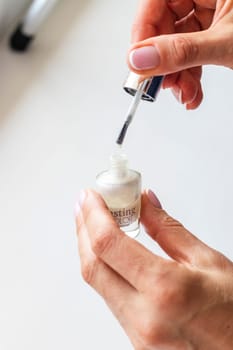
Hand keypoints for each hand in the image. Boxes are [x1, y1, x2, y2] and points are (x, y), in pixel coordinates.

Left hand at [76, 189, 232, 348]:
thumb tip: (145, 203)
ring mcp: (137, 335)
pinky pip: (110, 299)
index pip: (109, 244)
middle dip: (83, 229)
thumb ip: (168, 230)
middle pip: (93, 265)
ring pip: (98, 283)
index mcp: (166, 290)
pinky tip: (109, 254)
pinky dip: (105, 270)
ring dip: (90, 249)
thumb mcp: (209, 262)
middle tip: (85, 205)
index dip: (93, 215)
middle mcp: (145, 318)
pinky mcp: (136, 342)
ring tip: (94, 224)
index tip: (91, 197)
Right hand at [128, 0, 232, 108]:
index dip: (143, 31)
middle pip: (164, 25)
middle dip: (164, 62)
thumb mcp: (225, 43)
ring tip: (184, 93)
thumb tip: (141, 60)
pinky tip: (192, 92)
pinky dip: (189, 75)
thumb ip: (183, 51)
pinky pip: (191, 53)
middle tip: (160, 84)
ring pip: (176, 44)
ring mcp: (210, 14)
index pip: (157, 0)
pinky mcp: (213, 33)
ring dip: (176, 75)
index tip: (139, 62)